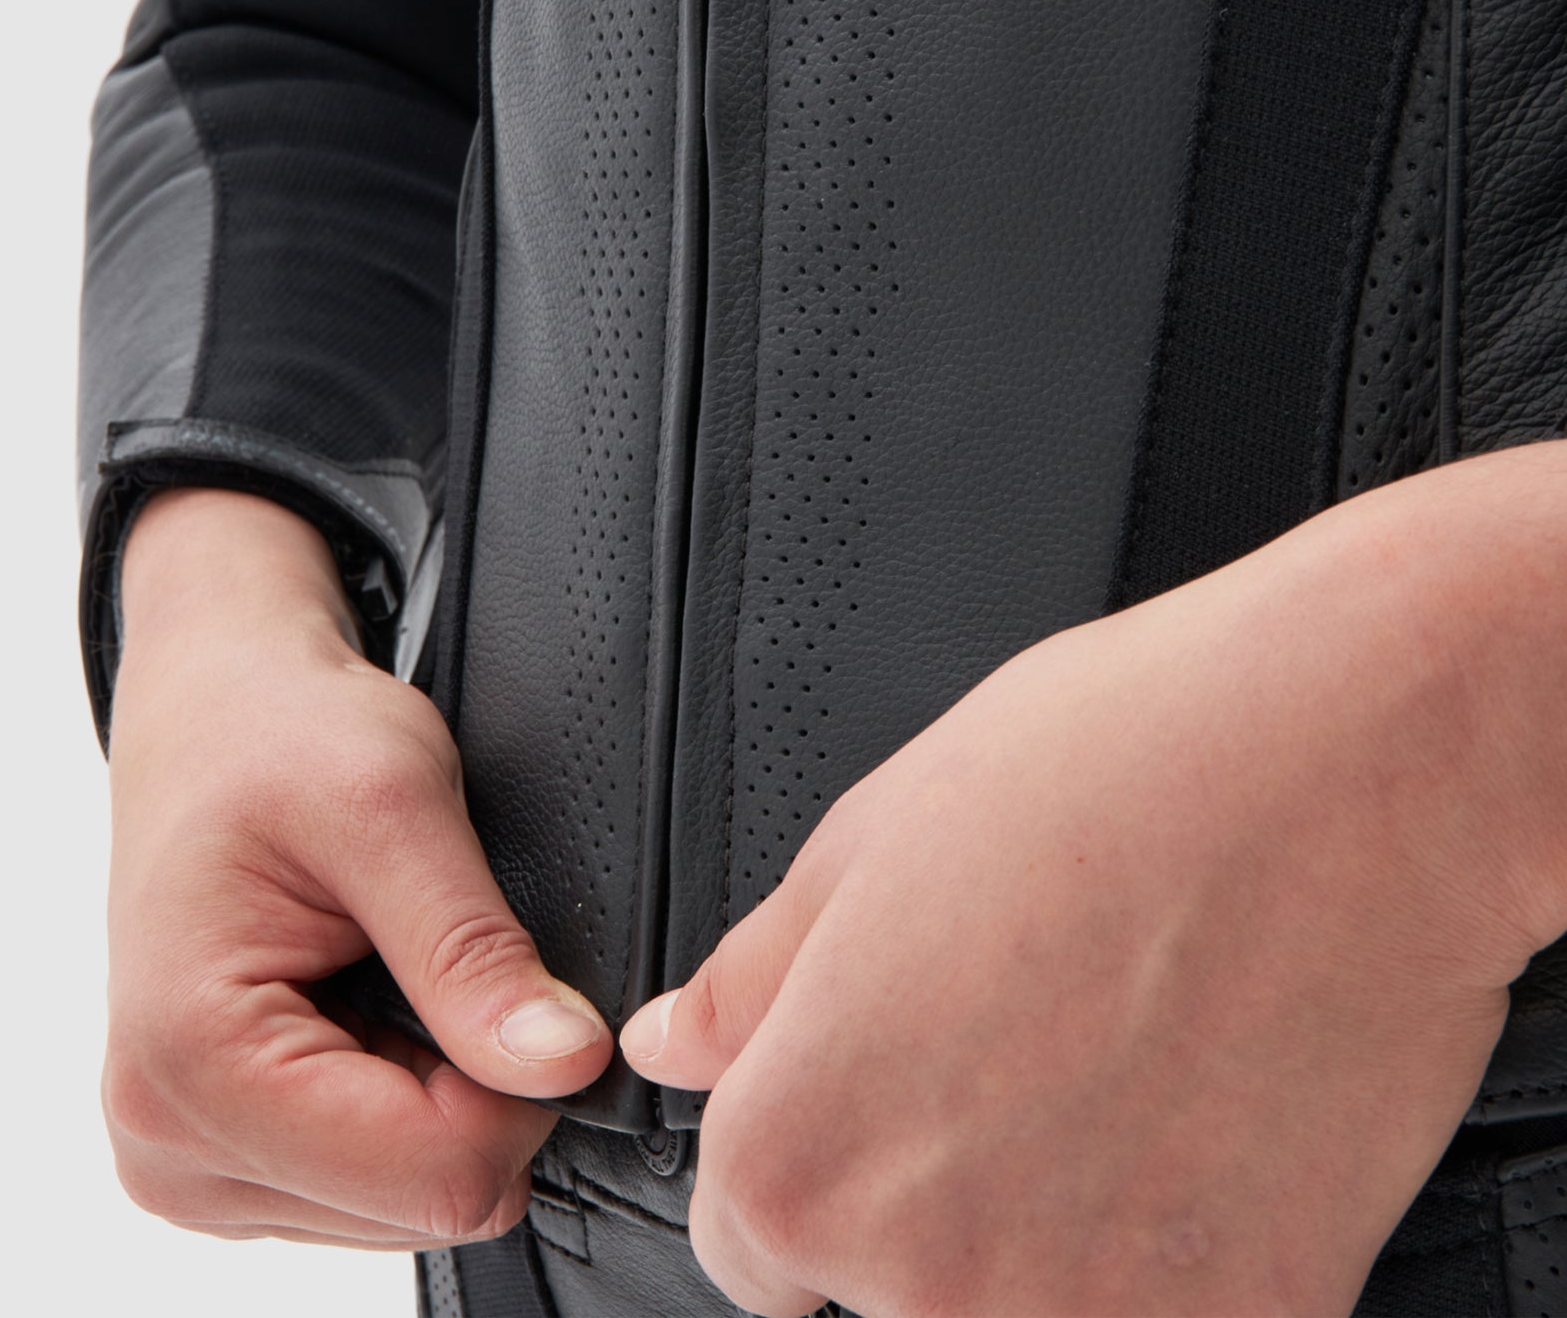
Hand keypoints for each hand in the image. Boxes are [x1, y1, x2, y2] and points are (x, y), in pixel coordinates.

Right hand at [103, 488, 610, 1248]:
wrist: (212, 707)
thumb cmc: (276, 731)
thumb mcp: (394, 804)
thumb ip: (475, 950)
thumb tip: (567, 1062)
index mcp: (193, 1064)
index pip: (435, 1174)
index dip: (519, 1082)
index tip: (511, 973)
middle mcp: (169, 1140)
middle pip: (424, 1198)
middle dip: (473, 1082)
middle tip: (431, 950)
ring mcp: (188, 1158)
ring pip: (407, 1197)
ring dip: (434, 1082)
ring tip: (384, 963)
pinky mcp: (223, 1153)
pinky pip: (372, 1178)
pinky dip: (401, 1089)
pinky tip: (363, 996)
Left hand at [622, 447, 1566, 1316]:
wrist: (1350, 765)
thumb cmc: (1115, 768)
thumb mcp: (874, 837)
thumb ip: (760, 980)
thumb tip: (678, 1042)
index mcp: (803, 1155)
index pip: (750, 1239)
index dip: (820, 1148)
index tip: (889, 1093)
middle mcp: (923, 1276)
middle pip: (887, 1286)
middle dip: (939, 1188)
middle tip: (1030, 1042)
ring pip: (1020, 1309)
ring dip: (1057, 1230)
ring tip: (1124, 1067)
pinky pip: (1166, 1315)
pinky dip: (1182, 1251)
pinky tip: (1208, 1114)